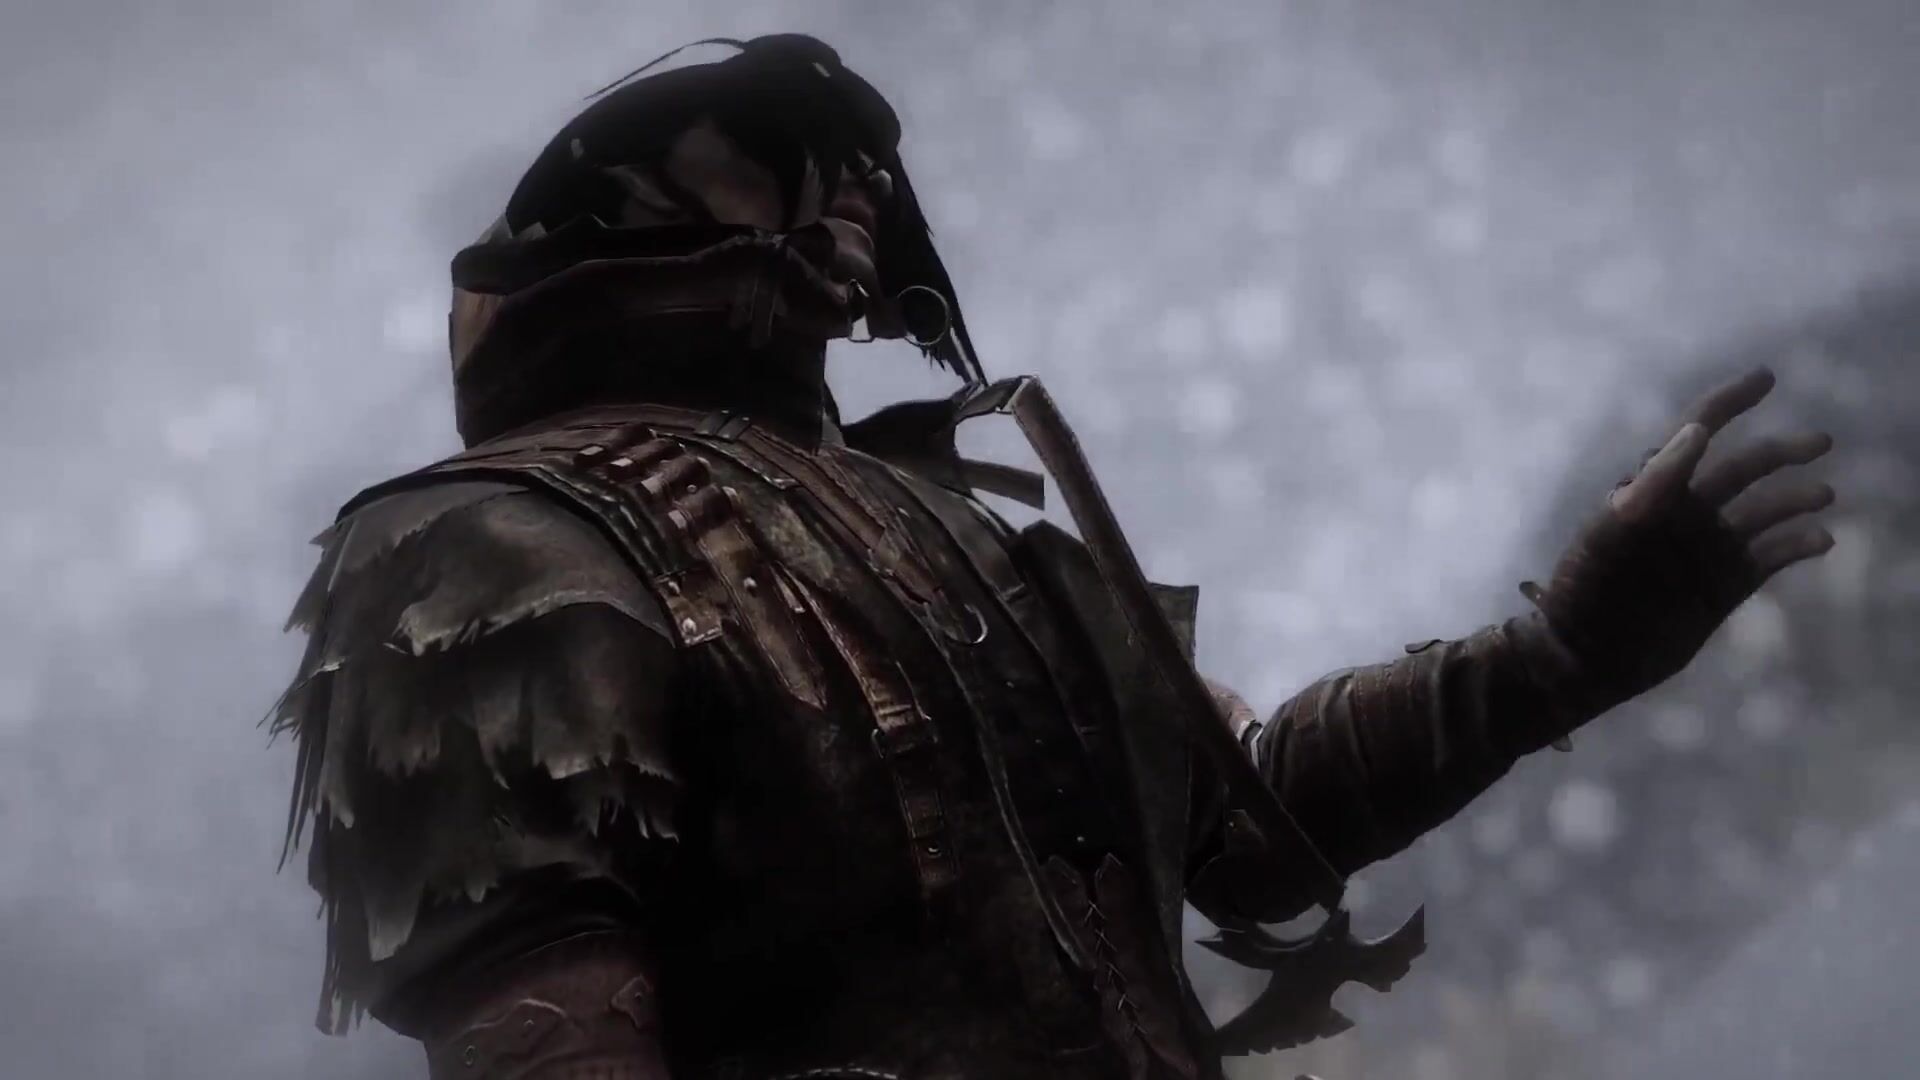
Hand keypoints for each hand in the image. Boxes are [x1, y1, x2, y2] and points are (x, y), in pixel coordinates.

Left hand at [1528, 366, 1834, 710]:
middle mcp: (1687, 513)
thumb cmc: (1586, 588)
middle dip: (1780, 451)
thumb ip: (1654, 482)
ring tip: (1823, 494)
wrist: (1586, 656)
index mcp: (1655, 489)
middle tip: (1821, 441)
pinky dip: (1799, 544)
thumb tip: (1696, 430)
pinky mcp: (1727, 586)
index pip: (1696, 432)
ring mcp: (1709, 549)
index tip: (1766, 377)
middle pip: (1743, 469)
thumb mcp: (1611, 530)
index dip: (1727, 402)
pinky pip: (1772, 556)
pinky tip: (1821, 539)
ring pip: (1765, 511)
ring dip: (1795, 499)